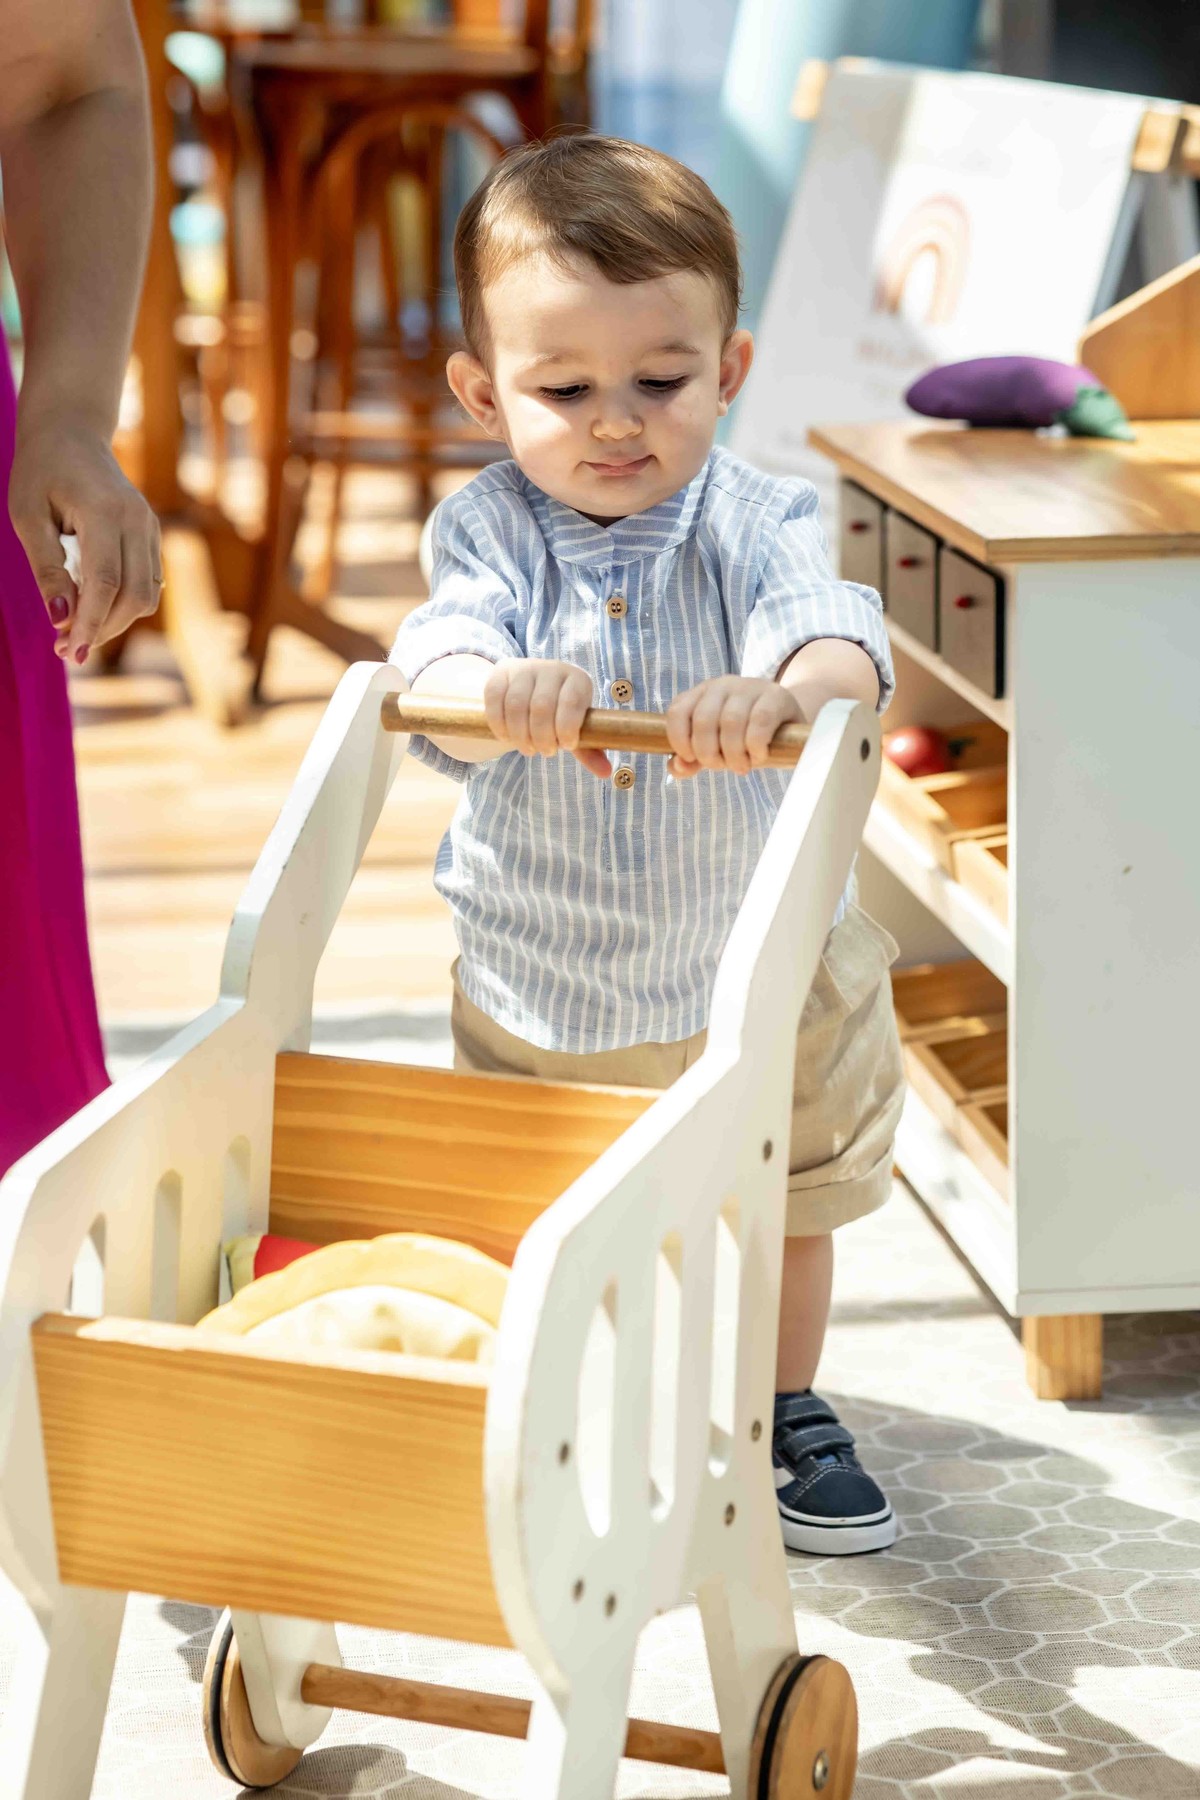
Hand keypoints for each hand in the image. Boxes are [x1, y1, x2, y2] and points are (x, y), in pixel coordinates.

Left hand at [9, 415, 161, 664]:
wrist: (71, 433)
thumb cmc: (41, 472)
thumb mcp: (27, 517)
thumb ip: (47, 568)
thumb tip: (62, 619)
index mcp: (105, 511)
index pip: (105, 582)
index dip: (89, 623)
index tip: (68, 654)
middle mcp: (137, 520)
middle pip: (133, 596)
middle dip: (102, 630)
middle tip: (64, 651)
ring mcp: (150, 528)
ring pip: (146, 596)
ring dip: (114, 622)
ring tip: (76, 632)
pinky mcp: (151, 536)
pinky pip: (147, 584)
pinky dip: (122, 605)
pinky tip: (92, 608)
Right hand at [483, 659, 611, 778]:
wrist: (531, 688)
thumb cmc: (560, 713)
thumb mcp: (576, 728)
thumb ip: (589, 749)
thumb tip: (605, 772)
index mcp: (577, 680)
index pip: (571, 701)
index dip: (566, 728)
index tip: (565, 746)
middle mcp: (551, 669)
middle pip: (541, 706)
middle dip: (542, 737)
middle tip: (545, 752)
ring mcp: (524, 668)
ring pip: (516, 705)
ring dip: (519, 735)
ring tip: (527, 748)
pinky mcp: (501, 672)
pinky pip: (495, 699)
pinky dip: (499, 724)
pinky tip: (506, 736)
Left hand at [666, 676, 802, 777]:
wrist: (788, 727)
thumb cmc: (744, 738)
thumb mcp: (715, 749)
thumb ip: (691, 760)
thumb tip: (677, 766)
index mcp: (701, 694)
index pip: (677, 712)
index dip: (680, 741)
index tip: (693, 759)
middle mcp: (723, 685)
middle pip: (704, 720)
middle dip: (709, 754)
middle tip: (722, 767)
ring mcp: (750, 687)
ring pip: (731, 721)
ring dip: (734, 754)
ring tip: (741, 766)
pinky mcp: (776, 696)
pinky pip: (760, 721)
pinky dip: (755, 746)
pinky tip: (759, 756)